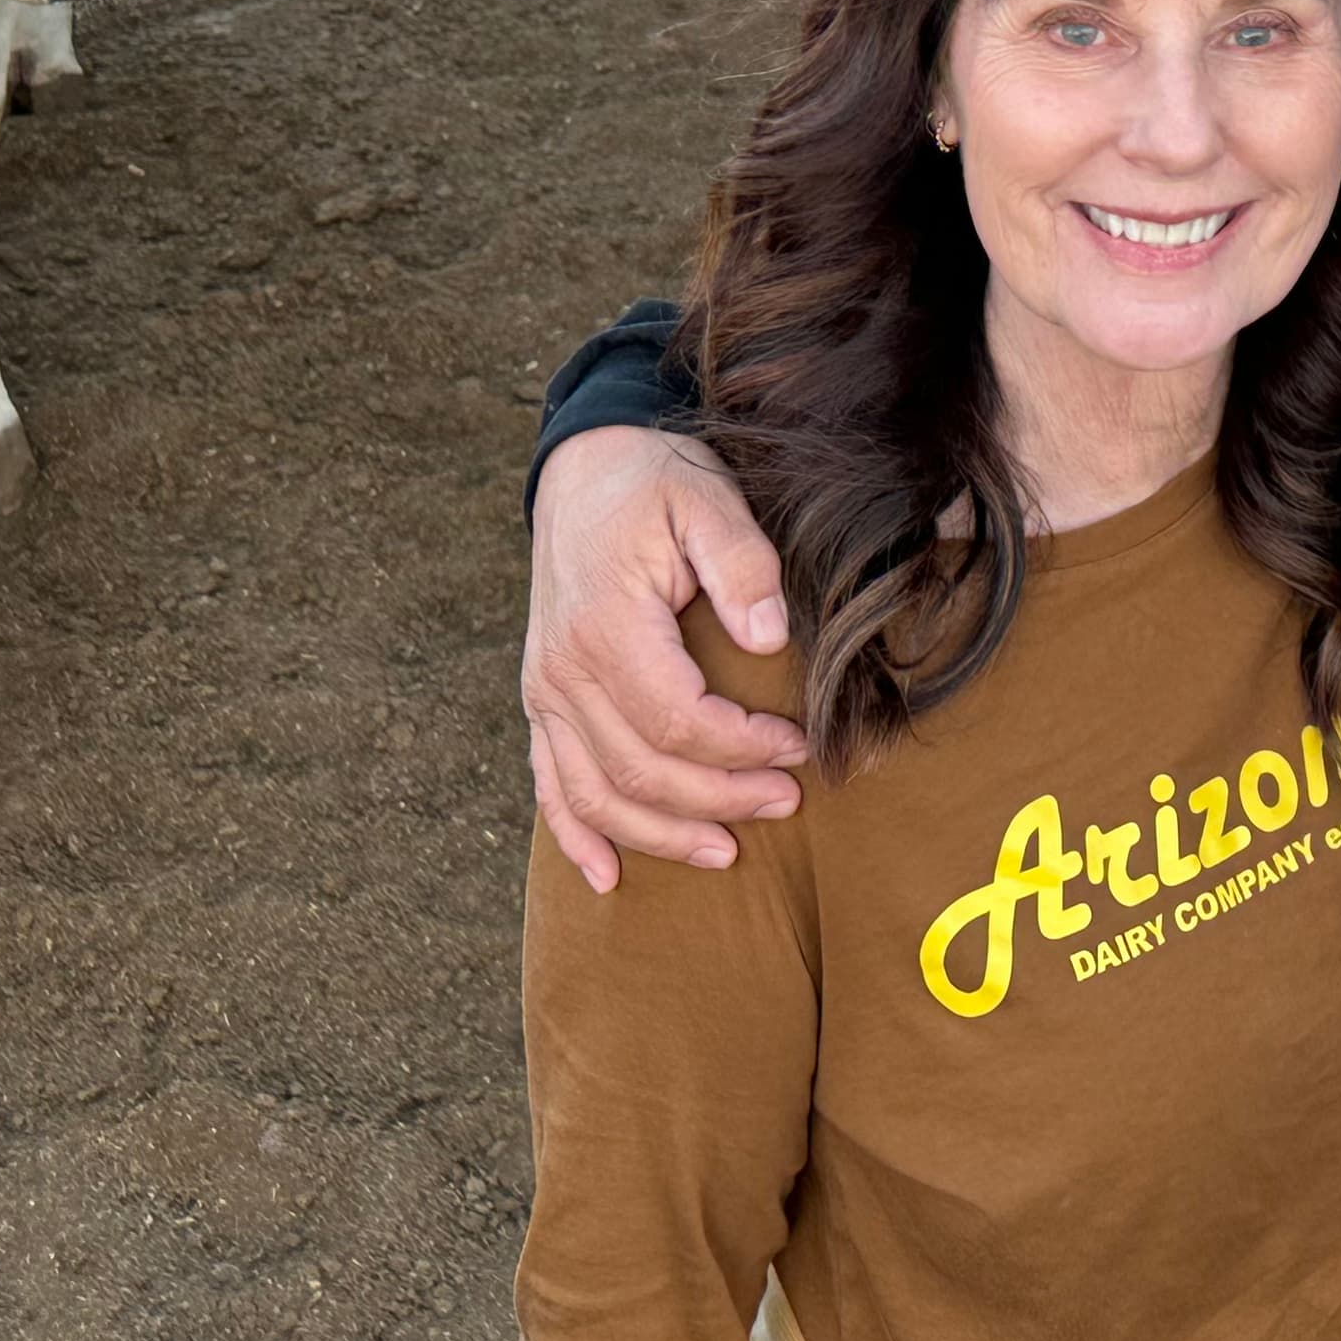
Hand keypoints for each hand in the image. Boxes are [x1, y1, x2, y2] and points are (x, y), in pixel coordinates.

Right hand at [524, 425, 809, 890]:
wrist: (585, 465)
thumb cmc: (654, 481)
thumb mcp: (707, 499)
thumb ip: (742, 563)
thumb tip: (769, 639)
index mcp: (606, 625)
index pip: (676, 720)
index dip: (741, 749)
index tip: (799, 747)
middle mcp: (563, 669)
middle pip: (639, 769)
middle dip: (718, 799)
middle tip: (788, 802)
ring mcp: (544, 690)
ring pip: (593, 793)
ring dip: (659, 834)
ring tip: (726, 853)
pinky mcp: (541, 699)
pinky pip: (548, 783)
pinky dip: (576, 835)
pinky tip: (609, 875)